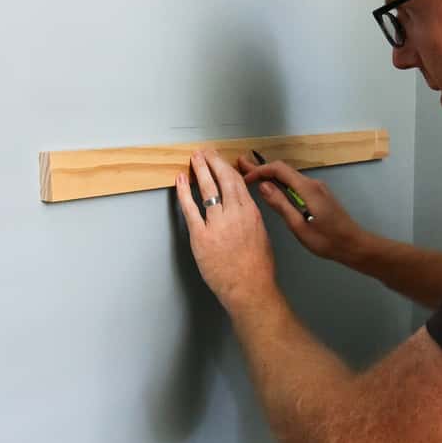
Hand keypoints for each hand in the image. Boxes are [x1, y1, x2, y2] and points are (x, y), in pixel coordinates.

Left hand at [176, 151, 277, 313]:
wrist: (249, 289)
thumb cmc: (257, 269)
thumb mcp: (261, 235)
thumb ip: (249, 218)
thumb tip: (241, 208)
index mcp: (251, 213)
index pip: (238, 182)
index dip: (226, 167)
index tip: (220, 160)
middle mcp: (235, 214)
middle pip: (223, 179)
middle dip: (213, 162)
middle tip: (205, 153)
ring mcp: (217, 224)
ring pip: (207, 189)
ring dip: (199, 170)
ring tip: (194, 159)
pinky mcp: (201, 237)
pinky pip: (190, 209)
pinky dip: (184, 192)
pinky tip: (180, 181)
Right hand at [237, 154, 366, 264]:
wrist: (354, 245)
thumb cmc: (327, 240)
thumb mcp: (298, 226)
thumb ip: (280, 204)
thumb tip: (263, 186)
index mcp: (307, 189)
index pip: (279, 169)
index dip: (260, 170)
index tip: (245, 179)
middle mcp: (312, 183)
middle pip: (284, 170)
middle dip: (262, 169)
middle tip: (242, 167)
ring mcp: (317, 188)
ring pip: (290, 177)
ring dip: (271, 177)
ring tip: (252, 178)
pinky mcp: (319, 195)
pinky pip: (296, 184)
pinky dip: (281, 184)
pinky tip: (272, 189)